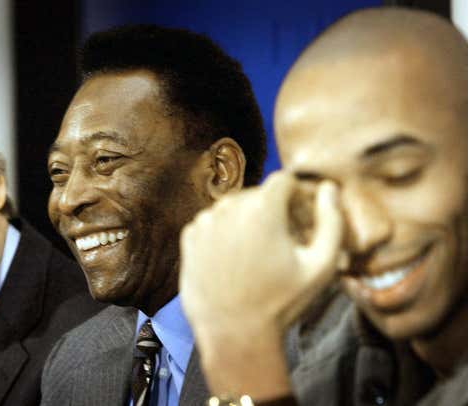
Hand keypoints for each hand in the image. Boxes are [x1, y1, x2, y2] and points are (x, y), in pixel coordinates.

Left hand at [179, 170, 343, 397]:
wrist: (234, 334)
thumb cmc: (280, 302)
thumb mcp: (320, 265)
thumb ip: (331, 221)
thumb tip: (329, 188)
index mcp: (262, 208)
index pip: (283, 181)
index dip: (297, 196)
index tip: (302, 217)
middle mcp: (229, 207)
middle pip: (258, 194)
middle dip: (273, 210)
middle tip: (282, 242)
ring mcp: (205, 221)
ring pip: (233, 207)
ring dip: (247, 221)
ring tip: (257, 254)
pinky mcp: (190, 237)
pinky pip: (212, 223)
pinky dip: (224, 233)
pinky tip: (233, 260)